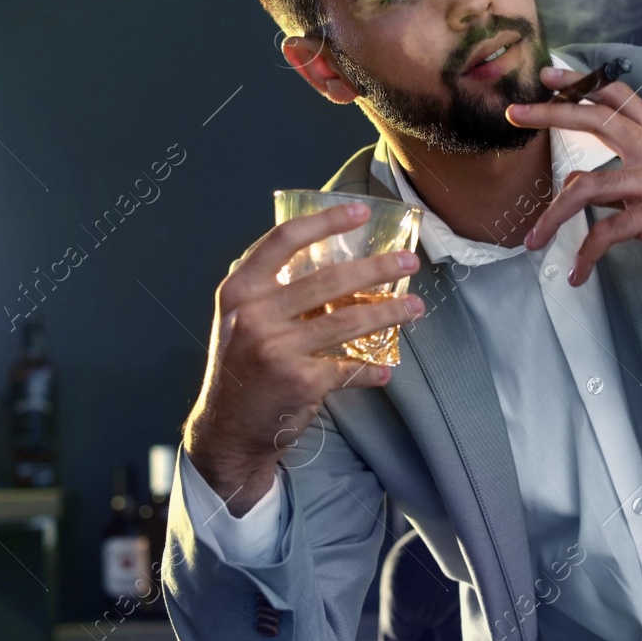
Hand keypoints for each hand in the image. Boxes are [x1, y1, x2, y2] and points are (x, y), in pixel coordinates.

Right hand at [182, 202, 423, 513]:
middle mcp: (255, 315)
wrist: (227, 429)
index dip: (325, 221)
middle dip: (377, 268)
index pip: (284, 240)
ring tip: (414, 307)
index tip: (361, 212)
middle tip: (408, 262)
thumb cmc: (242, 365)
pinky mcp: (300, 382)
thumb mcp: (242, 319)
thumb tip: (337, 263)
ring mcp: (277, 349)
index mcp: (241, 290)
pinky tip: (385, 369)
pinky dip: (371, 370)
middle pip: (328, 280)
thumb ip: (275, 290)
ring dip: (389, 313)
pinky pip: (349, 368)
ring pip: (347, 321)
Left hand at [506, 65, 641, 320]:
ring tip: (533, 241)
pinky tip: (579, 274)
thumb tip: (574, 175)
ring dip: (552, 217)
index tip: (548, 78)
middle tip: (514, 113)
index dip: (582, 84)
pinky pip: (604, 232)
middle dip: (551, 113)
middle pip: (597, 119)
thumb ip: (618, 177)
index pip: (618, 97)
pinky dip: (586, 256)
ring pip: (586, 187)